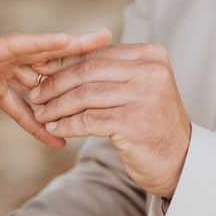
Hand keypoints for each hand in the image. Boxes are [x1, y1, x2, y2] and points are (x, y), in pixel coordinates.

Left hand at [0, 30, 111, 148]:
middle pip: (38, 53)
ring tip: (97, 87)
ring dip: (64, 84)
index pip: (15, 45)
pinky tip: (54, 138)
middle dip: (71, 47)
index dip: (43, 43)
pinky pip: (21, 105)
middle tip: (104, 38)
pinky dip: (36, 120)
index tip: (71, 38)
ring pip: (36, 77)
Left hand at [31, 43, 190, 197]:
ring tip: (41, 114)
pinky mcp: (133, 123)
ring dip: (57, 106)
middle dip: (56, 84)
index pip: (97, 55)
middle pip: (88, 72)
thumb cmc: (150, 123)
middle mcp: (151, 71)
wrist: (179, 161)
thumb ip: (108, 72)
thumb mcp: (136, 88)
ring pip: (85, 96)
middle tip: (35, 95)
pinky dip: (67, 125)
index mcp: (151, 55)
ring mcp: (144, 96)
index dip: (65, 64)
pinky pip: (88, 120)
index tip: (42, 74)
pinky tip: (54, 129)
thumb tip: (58, 61)